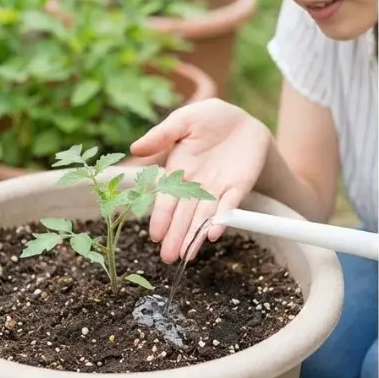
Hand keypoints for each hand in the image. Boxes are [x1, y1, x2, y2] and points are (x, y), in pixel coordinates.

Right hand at [130, 99, 272, 263]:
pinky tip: (213, 234)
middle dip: (176, 236)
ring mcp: (218, 188)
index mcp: (178, 170)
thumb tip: (134, 148)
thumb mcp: (184, 120)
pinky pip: (229, 206)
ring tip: (186, 256)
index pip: (166, 198)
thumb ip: (162, 134)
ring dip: (195, 236)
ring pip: (204, 216)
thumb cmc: (209, 119)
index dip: (161, 217)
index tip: (154, 235)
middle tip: (168, 258)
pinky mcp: (238, 187)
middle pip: (184, 214)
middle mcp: (196, 185)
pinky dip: (222, 219)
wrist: (244, 120)